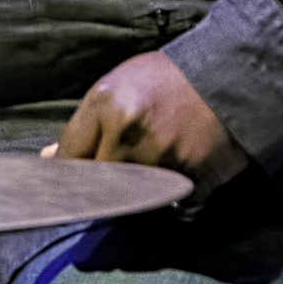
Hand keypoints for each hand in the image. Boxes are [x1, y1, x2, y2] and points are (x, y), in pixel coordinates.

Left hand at [40, 51, 249, 202]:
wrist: (231, 76)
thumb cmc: (169, 78)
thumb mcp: (118, 86)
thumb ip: (84, 124)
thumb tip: (51, 159)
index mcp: (108, 106)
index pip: (69, 160)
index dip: (62, 176)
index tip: (59, 186)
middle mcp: (131, 136)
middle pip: (95, 183)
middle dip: (98, 182)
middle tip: (117, 164)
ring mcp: (161, 164)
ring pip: (128, 198)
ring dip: (132, 189)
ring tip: (153, 156)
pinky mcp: (190, 186)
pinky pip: (163, 206)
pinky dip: (163, 196)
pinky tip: (175, 167)